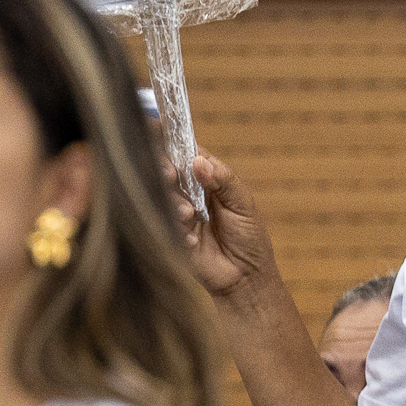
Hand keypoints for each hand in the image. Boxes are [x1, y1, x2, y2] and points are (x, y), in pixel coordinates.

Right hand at [168, 150, 281, 302]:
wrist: (246, 278)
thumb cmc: (249, 237)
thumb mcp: (243, 204)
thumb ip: (223, 180)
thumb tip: (198, 161)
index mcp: (207, 179)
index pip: (186, 153)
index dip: (171, 140)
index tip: (155, 127)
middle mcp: (189, 192)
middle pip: (168, 171)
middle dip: (166, 169)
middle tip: (170, 174)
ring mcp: (178, 213)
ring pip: (163, 196)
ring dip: (173, 200)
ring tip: (188, 212)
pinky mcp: (172, 235)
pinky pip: (165, 224)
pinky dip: (177, 227)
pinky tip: (191, 236)